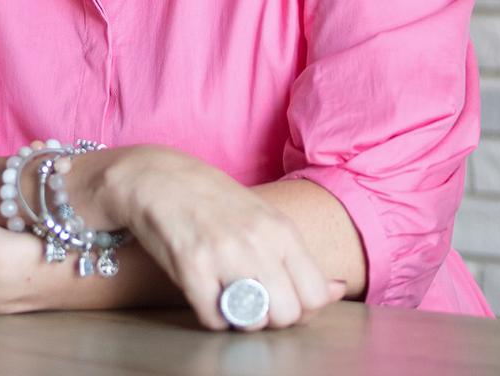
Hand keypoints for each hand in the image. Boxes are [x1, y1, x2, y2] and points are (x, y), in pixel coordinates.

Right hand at [99, 145, 344, 331]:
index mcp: (281, 230)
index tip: (283, 298)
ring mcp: (223, 255)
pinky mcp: (190, 267)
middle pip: (287, 314)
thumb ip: (300, 257)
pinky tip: (207, 294)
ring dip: (242, 318)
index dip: (302, 307)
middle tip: (254, 300)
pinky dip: (212, 316)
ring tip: (230, 297)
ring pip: (253, 320)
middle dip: (272, 316)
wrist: (159, 177)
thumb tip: (340, 289)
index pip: (315, 294)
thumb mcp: (266, 218)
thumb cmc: (215, 199)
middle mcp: (257, 242)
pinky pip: (213, 319)